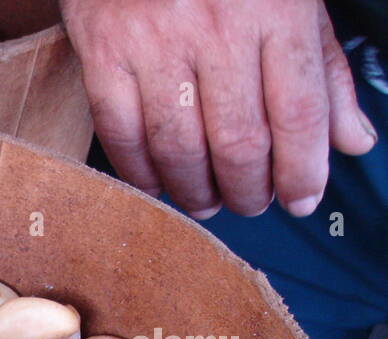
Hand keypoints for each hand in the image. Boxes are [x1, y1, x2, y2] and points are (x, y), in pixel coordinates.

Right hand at [60, 0, 377, 217]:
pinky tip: (158, 181)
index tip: (301, 198)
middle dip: (248, 190)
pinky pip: (121, 133)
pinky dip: (141, 171)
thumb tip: (351, 140)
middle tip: (250, 202)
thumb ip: (324, 70)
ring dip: (195, 190)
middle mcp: (217, 27)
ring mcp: (155, 43)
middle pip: (238, 141)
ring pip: (179, 148)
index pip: (298, 112)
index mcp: (276, 9)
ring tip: (206, 200)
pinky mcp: (104, 54)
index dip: (302, 169)